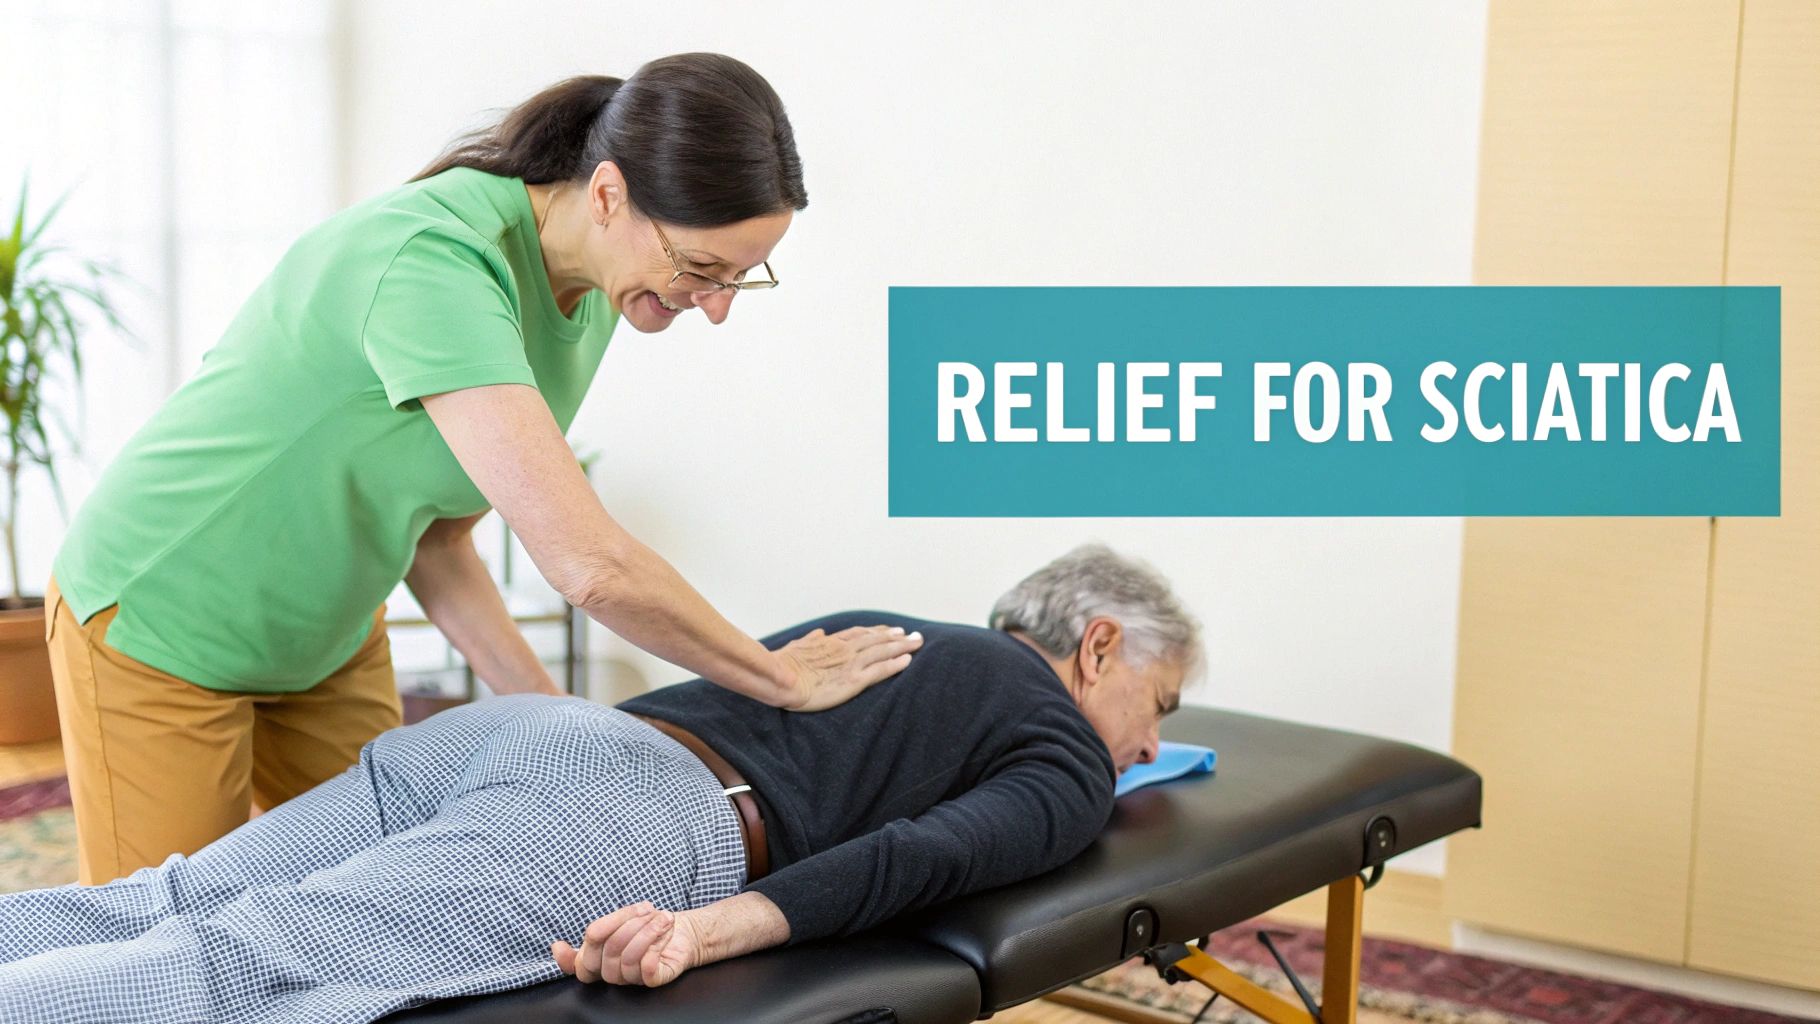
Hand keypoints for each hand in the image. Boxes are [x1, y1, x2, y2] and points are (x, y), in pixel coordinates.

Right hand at [552, 901, 700, 986]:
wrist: (685, 930)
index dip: (568, 959)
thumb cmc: (649, 923)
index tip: (569, 940)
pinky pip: (646, 969)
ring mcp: (632, 979)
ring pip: (627, 958)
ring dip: (647, 931)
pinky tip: (665, 933)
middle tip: (648, 909)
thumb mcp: (621, 920)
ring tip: (663, 918)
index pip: (578, 965)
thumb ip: (597, 929)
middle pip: (606, 950)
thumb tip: (556, 947)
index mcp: (600, 959)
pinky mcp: (653, 980)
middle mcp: (612, 973)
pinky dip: (656, 945)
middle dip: (628, 922)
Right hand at [772, 625, 923, 710]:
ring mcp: (850, 663)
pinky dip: (895, 665)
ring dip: (902, 646)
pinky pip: (880, 671)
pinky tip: (907, 661)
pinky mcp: (854, 680)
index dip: (876, 631)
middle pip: (876, 638)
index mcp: (830, 642)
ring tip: (917, 642)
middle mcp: (844, 649)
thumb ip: (809, 641)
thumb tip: (818, 633)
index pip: (859, 633)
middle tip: (912, 634)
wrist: (781, 678)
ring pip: (882, 651)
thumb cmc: (782, 665)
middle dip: (896, 636)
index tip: (889, 629)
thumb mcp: (795, 647)